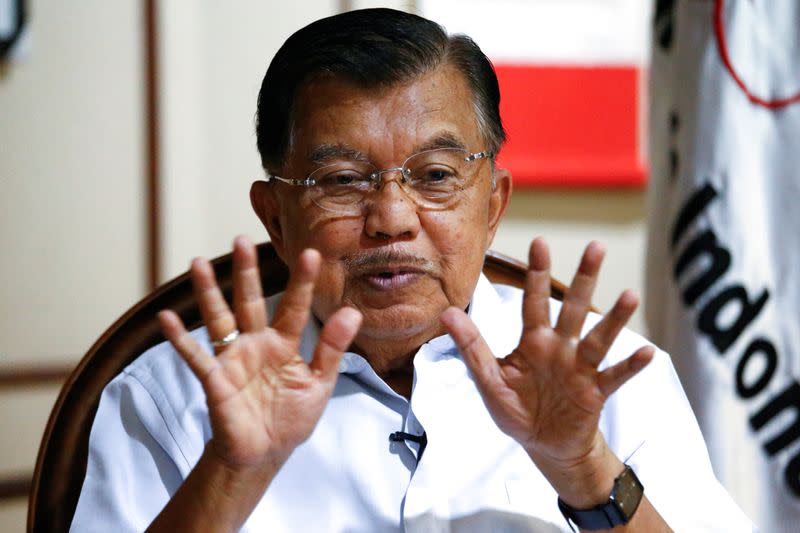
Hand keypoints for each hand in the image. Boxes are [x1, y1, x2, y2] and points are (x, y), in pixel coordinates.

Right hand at [158, 236, 361, 468]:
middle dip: (246, 272)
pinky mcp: (215, 379)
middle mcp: (255, 343)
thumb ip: (332, 348)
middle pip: (249, 301)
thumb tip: (353, 312)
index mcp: (284, 343)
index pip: (294, 306)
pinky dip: (180, 339)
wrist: (265, 453)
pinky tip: (166, 318)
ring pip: (218, 318)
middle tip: (241, 240)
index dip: (302, 282)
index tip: (311, 253)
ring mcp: (232, 359)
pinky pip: (195, 356)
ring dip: (208, 292)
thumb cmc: (291, 417)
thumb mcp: (319, 383)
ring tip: (198, 263)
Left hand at [441, 239, 653, 488]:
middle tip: (597, 247)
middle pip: (573, 308)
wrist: (544, 447)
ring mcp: (580, 369)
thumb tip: (446, 313)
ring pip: (598, 338)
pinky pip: (614, 376)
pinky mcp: (595, 392)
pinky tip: (647, 352)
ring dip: (614, 318)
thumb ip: (472, 347)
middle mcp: (560, 348)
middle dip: (584, 279)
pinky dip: (630, 366)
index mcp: (534, 342)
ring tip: (629, 296)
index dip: (536, 273)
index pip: (533, 302)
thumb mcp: (488, 380)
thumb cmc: (517, 410)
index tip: (539, 242)